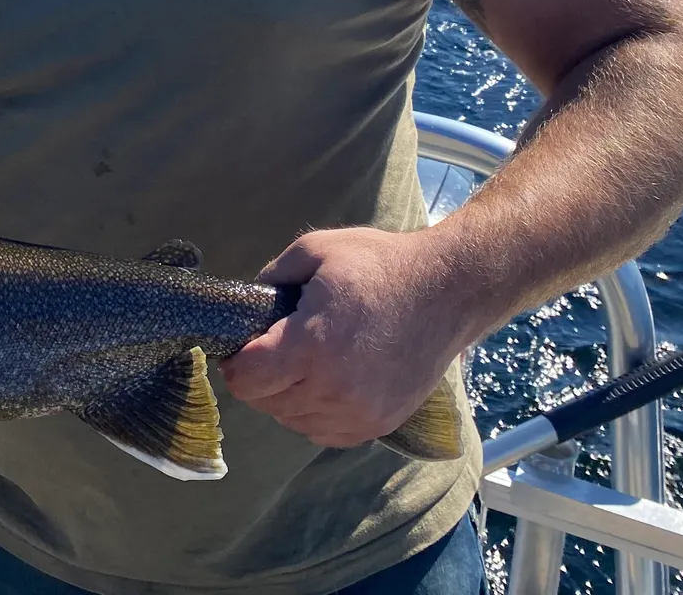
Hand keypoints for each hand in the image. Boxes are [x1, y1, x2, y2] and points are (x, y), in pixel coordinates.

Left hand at [219, 226, 485, 448]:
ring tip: (304, 362)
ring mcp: (359, 413)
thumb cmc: (379, 265)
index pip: (246, 381)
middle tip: (273, 348)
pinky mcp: (379, 424)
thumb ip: (272, 276)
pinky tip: (325, 381)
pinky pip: (323, 432)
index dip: (234, 362)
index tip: (243, 344)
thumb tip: (247, 304)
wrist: (447, 292)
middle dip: (260, 376)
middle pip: (266, 403)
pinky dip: (314, 413)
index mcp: (312, 346)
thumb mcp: (315, 250)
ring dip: (286, 396)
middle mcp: (334, 389)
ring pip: (292, 421)